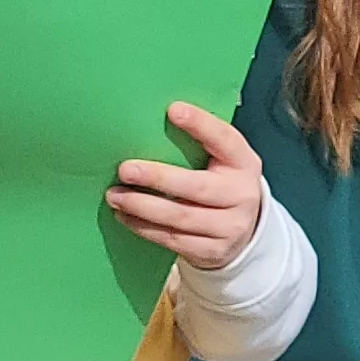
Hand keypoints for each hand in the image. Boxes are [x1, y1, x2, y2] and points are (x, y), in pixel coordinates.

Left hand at [107, 103, 266, 271]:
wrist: (241, 232)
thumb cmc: (220, 183)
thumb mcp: (221, 162)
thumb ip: (198, 145)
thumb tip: (149, 123)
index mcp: (244, 163)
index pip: (225, 140)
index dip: (201, 125)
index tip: (173, 110)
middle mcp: (242, 195)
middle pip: (197, 186)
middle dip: (158, 177)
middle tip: (125, 169)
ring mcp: (229, 227)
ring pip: (180, 216)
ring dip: (142, 206)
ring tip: (114, 195)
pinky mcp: (212, 250)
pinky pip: (173, 239)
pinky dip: (144, 227)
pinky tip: (124, 215)